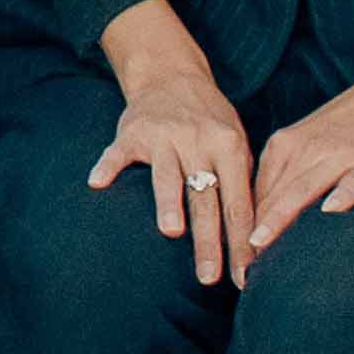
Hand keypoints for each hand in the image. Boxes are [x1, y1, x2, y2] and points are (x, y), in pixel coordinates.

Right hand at [88, 0, 261, 285]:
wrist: (172, 75)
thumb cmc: (210, 121)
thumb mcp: (236, 144)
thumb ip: (242, 183)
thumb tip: (254, 239)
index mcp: (229, 147)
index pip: (238, 204)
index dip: (242, 243)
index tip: (244, 277)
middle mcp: (198, 141)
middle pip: (206, 199)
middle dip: (209, 242)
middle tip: (210, 278)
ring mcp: (163, 136)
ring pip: (167, 176)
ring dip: (170, 204)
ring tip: (172, 232)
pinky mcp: (132, 131)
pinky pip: (119, 152)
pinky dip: (108, 166)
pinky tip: (98, 184)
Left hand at [241, 31, 353, 259]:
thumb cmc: (346, 126)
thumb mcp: (306, 144)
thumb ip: (285, 176)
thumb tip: (259, 218)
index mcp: (285, 146)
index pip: (257, 192)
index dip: (240, 225)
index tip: (227, 256)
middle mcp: (306, 150)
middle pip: (273, 195)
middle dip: (253, 232)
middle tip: (235, 267)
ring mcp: (339, 155)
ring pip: (303, 189)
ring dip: (280, 217)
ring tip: (260, 244)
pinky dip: (342, 195)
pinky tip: (331, 212)